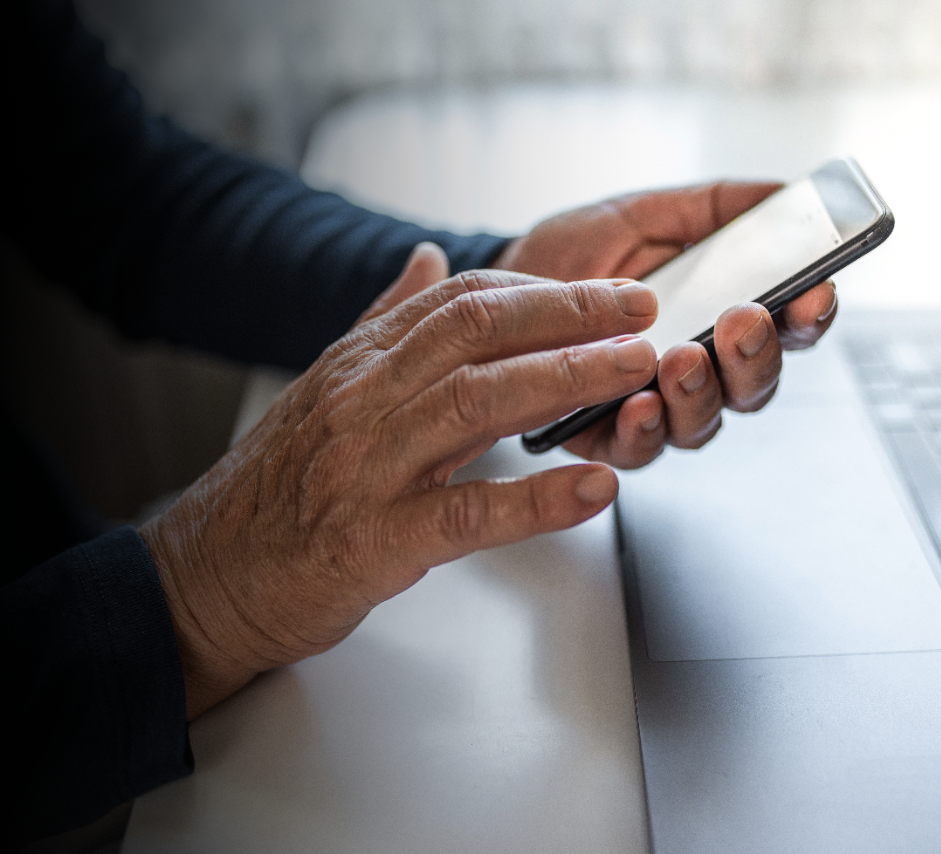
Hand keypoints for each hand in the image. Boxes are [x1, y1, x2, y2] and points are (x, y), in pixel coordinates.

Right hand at [141, 244, 662, 717]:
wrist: (205, 578)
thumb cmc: (277, 489)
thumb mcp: (326, 389)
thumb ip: (382, 323)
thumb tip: (428, 259)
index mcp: (359, 365)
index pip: (463, 302)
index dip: (546, 291)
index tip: (609, 292)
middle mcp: (362, 401)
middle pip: (477, 334)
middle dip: (570, 316)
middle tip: (642, 311)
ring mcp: (366, 468)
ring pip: (477, 404)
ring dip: (567, 380)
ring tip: (635, 371)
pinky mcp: (373, 540)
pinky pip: (466, 513)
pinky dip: (535, 501)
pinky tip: (594, 490)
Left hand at [495, 182, 838, 467]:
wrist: (502, 284)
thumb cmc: (577, 254)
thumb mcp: (646, 215)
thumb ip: (714, 208)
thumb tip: (781, 191)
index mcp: (721, 320)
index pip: (786, 327)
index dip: (809, 314)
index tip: (816, 292)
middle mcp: (700, 372)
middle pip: (755, 384)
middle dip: (757, 355)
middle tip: (744, 322)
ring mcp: (658, 408)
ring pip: (704, 422)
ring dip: (702, 392)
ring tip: (683, 358)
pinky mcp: (606, 437)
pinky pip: (639, 449)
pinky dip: (645, 429)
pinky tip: (640, 402)